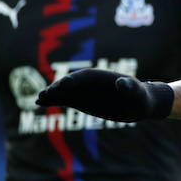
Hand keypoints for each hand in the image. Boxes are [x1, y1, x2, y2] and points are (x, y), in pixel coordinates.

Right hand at [36, 68, 173, 121]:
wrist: (139, 104)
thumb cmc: (141, 97)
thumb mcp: (138, 93)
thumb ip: (130, 88)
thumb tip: (121, 82)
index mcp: (103, 77)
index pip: (86, 76)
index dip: (74, 80)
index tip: (63, 85)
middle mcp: (91, 83)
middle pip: (72, 83)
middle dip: (59, 87)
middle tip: (46, 94)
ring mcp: (85, 91)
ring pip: (65, 91)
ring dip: (52, 94)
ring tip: (39, 99)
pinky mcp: (82, 100)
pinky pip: (65, 99)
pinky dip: (54, 100)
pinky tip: (40, 103)